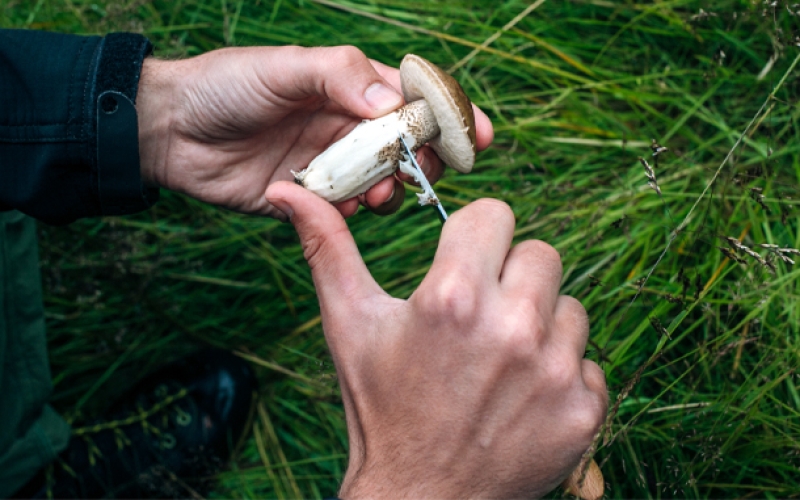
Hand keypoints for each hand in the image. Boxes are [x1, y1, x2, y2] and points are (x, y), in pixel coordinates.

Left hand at [136, 46, 493, 219]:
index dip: (449, 117)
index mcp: (350, 88)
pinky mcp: (311, 199)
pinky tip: (339, 208)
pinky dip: (352, 213)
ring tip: (377, 192)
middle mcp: (348, 127)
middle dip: (423, 161)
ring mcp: (332, 165)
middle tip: (420, 172)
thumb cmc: (226, 85)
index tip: (478, 137)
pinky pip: (346, 212)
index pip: (414, 100)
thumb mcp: (284, 67)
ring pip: (383, 183)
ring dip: (390, 190)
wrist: (172, 132)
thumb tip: (395, 102)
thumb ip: (340, 76)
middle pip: (408, 147)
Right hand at [264, 181, 607, 498]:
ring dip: (539, 327)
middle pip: (539, 254)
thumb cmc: (380, 407)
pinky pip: (588, 361)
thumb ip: (328, 248)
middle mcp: (511, 328)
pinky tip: (522, 398)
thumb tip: (287, 190)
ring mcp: (555, 371)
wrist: (418, 498)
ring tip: (498, 363)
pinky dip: (562, 376)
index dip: (474, 239)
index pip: (495, 215)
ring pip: (568, 307)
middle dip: (510, 277)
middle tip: (479, 319)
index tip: (461, 265)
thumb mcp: (350, 325)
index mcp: (452, 298)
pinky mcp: (582, 410)